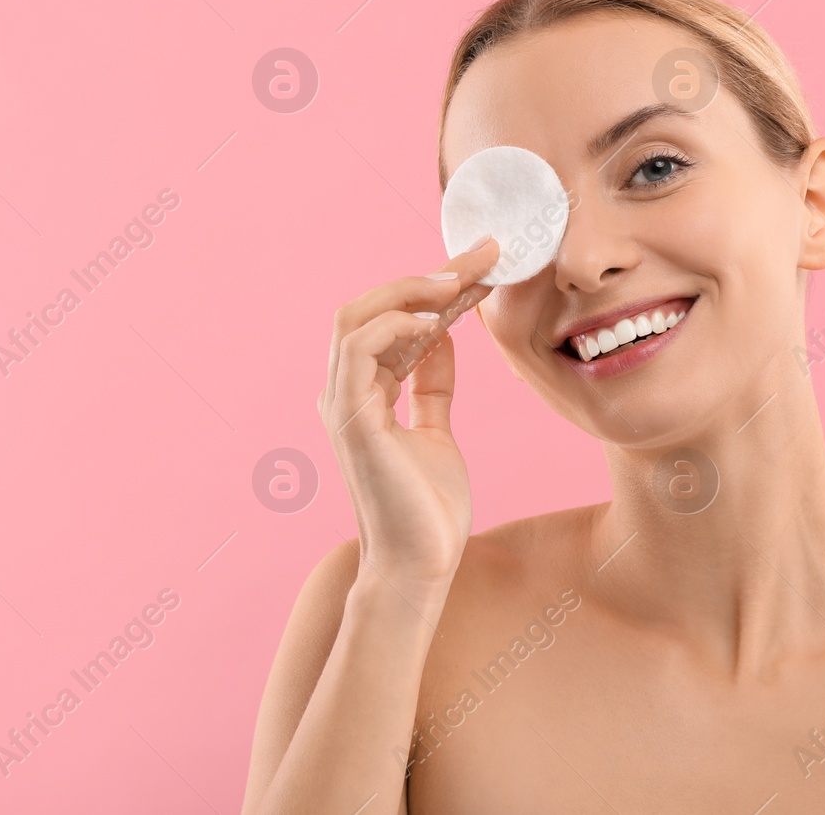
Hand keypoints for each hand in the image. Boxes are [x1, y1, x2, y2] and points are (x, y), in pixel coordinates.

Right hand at [318, 237, 499, 592]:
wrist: (420, 566)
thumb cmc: (427, 509)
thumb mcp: (436, 430)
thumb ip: (432, 384)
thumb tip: (444, 336)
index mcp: (363, 392)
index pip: (392, 321)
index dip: (434, 289)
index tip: (482, 265)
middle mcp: (345, 391)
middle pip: (369, 308)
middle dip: (423, 277)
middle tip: (478, 257)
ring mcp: (342, 404)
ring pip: (353, 318)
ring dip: (407, 291)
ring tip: (456, 282)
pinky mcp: (351, 419)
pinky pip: (357, 349)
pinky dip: (391, 325)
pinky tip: (433, 322)